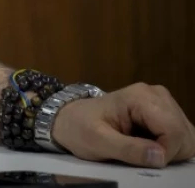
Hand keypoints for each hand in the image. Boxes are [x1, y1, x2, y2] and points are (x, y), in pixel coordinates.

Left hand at [52, 83, 194, 167]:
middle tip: (142, 155)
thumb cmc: (80, 127)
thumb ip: (128, 149)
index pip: (174, 130)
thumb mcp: (97, 141)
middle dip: (169, 151)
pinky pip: (181, 135)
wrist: (71, 118)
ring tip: (142, 148)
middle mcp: (156, 95)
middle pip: (184, 133)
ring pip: (186, 136)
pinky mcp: (164, 112)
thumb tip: (159, 156)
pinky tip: (148, 145)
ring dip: (170, 149)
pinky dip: (169, 146)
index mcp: (141, 97)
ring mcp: (162, 102)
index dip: (166, 152)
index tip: (146, 159)